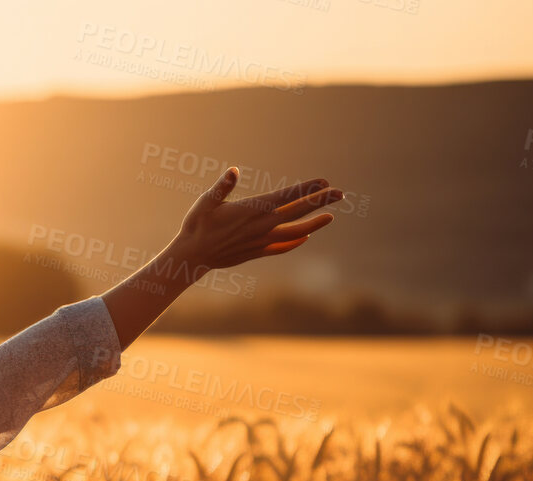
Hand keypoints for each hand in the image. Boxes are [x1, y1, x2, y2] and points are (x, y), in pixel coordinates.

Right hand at [166, 167, 342, 272]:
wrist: (192, 257)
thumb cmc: (196, 225)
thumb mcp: (205, 202)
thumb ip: (221, 187)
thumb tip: (233, 171)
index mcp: (252, 210)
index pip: (286, 196)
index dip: (307, 189)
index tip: (324, 182)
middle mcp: (261, 226)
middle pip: (298, 212)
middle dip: (320, 202)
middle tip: (340, 193)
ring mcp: (261, 241)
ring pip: (296, 233)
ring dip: (315, 224)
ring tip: (330, 217)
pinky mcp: (257, 252)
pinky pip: (283, 247)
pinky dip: (297, 241)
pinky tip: (306, 236)